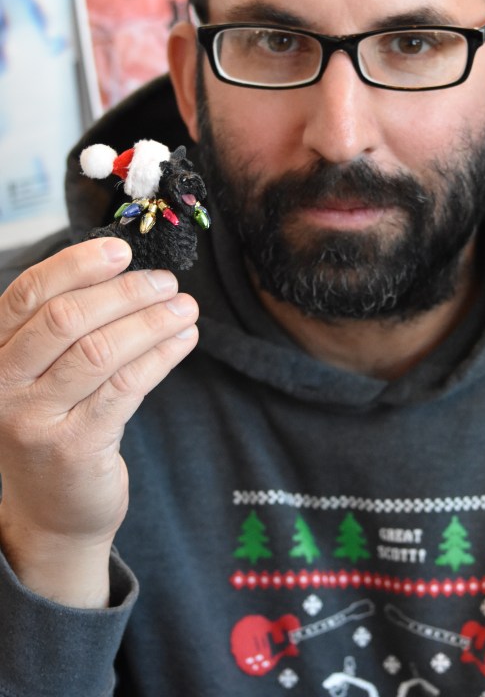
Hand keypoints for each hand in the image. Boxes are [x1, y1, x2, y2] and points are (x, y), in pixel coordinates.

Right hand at [0, 238, 197, 606]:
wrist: (51, 515)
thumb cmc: (55, 427)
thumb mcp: (41, 376)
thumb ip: (65, 330)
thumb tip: (123, 272)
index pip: (29, 295)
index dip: (76, 265)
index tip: (121, 250)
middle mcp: (3, 387)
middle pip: (66, 319)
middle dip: (125, 292)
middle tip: (167, 283)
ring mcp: (35, 420)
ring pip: (101, 351)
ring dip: (152, 321)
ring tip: (186, 308)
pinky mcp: (75, 448)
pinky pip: (126, 387)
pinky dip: (161, 356)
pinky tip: (183, 341)